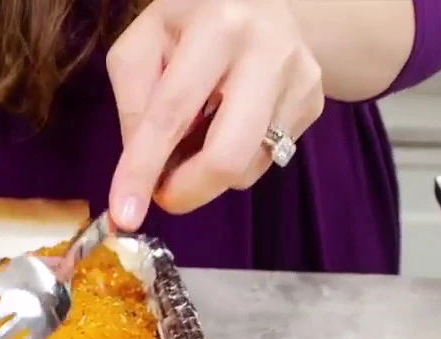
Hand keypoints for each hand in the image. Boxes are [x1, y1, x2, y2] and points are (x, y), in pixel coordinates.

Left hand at [105, 0, 324, 229]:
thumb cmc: (189, 23)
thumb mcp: (142, 45)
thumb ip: (133, 103)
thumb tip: (143, 168)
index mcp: (216, 27)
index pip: (171, 114)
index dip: (143, 169)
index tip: (125, 214)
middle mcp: (268, 51)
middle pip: (227, 155)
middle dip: (187, 191)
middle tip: (163, 195)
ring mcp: (300, 78)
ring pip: (246, 167)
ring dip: (207, 172)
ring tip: (195, 136)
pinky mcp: (315, 102)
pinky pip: (265, 160)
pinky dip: (235, 158)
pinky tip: (226, 124)